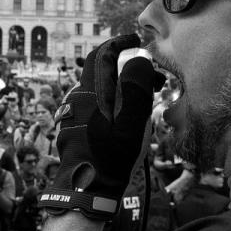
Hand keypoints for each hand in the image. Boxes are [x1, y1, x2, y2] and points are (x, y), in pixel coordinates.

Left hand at [40, 34, 159, 219]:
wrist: (86, 190)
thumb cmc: (111, 157)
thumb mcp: (132, 122)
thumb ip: (137, 88)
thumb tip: (139, 59)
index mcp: (92, 92)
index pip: (102, 54)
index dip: (120, 42)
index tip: (137, 40)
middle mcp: (79, 98)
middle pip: (104, 73)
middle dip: (130, 70)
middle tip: (156, 81)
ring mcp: (74, 114)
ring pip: (101, 91)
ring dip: (124, 89)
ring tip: (147, 103)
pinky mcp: (75, 128)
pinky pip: (96, 106)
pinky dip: (114, 103)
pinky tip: (128, 120)